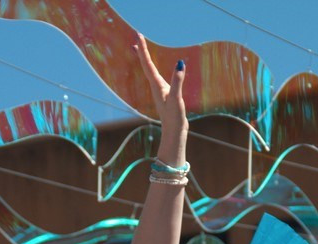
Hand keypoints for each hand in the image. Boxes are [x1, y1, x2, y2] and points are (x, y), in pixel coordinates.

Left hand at [134, 34, 185, 163]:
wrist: (174, 133)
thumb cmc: (174, 117)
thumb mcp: (176, 99)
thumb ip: (177, 81)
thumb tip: (180, 64)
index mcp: (157, 85)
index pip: (148, 63)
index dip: (143, 49)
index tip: (138, 36)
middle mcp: (156, 86)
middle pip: (146, 65)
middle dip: (142, 51)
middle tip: (137, 38)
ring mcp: (160, 91)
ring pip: (150, 71)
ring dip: (145, 59)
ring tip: (139, 50)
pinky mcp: (165, 95)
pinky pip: (157, 77)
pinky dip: (154, 69)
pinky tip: (155, 71)